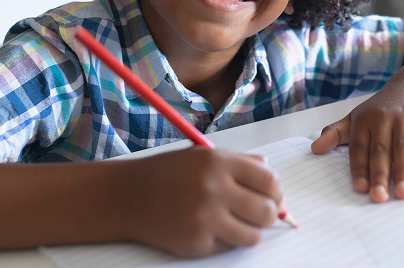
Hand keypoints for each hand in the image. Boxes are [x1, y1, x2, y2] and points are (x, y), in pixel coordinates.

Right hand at [120, 147, 284, 256]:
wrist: (127, 196)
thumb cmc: (169, 173)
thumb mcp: (203, 156)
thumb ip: (241, 163)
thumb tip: (274, 185)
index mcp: (218, 162)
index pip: (269, 180)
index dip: (276, 191)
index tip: (273, 196)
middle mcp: (213, 189)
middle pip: (266, 211)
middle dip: (269, 213)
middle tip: (260, 213)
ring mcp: (204, 218)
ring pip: (253, 235)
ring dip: (250, 230)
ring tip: (236, 222)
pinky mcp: (195, 243)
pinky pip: (228, 247)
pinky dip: (225, 240)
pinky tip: (210, 227)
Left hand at [310, 71, 403, 202]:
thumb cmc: (381, 108)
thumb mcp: (356, 117)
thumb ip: (335, 134)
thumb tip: (313, 149)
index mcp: (363, 120)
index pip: (360, 148)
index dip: (359, 168)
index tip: (360, 188)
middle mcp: (383, 117)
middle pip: (381, 150)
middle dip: (380, 175)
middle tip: (379, 198)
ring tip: (403, 193)